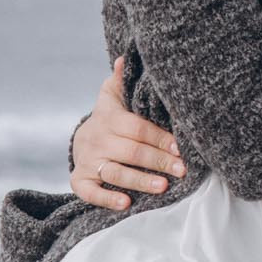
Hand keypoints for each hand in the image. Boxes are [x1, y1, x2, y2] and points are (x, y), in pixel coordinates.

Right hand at [70, 56, 187, 211]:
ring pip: (115, 172)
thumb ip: (121, 80)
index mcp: (110, 118)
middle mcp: (98, 139)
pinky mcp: (79, 180)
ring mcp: (88, 161)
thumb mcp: (113, 95)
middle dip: (158, 161)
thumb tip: (124, 58)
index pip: (138, 129)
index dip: (160, 138)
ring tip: (163, 187)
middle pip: (131, 152)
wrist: (83, 138)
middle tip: (182, 170)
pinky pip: (90, 193)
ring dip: (140, 180)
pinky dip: (107, 199)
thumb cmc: (111, 117)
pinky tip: (126, 203)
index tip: (181, 148)